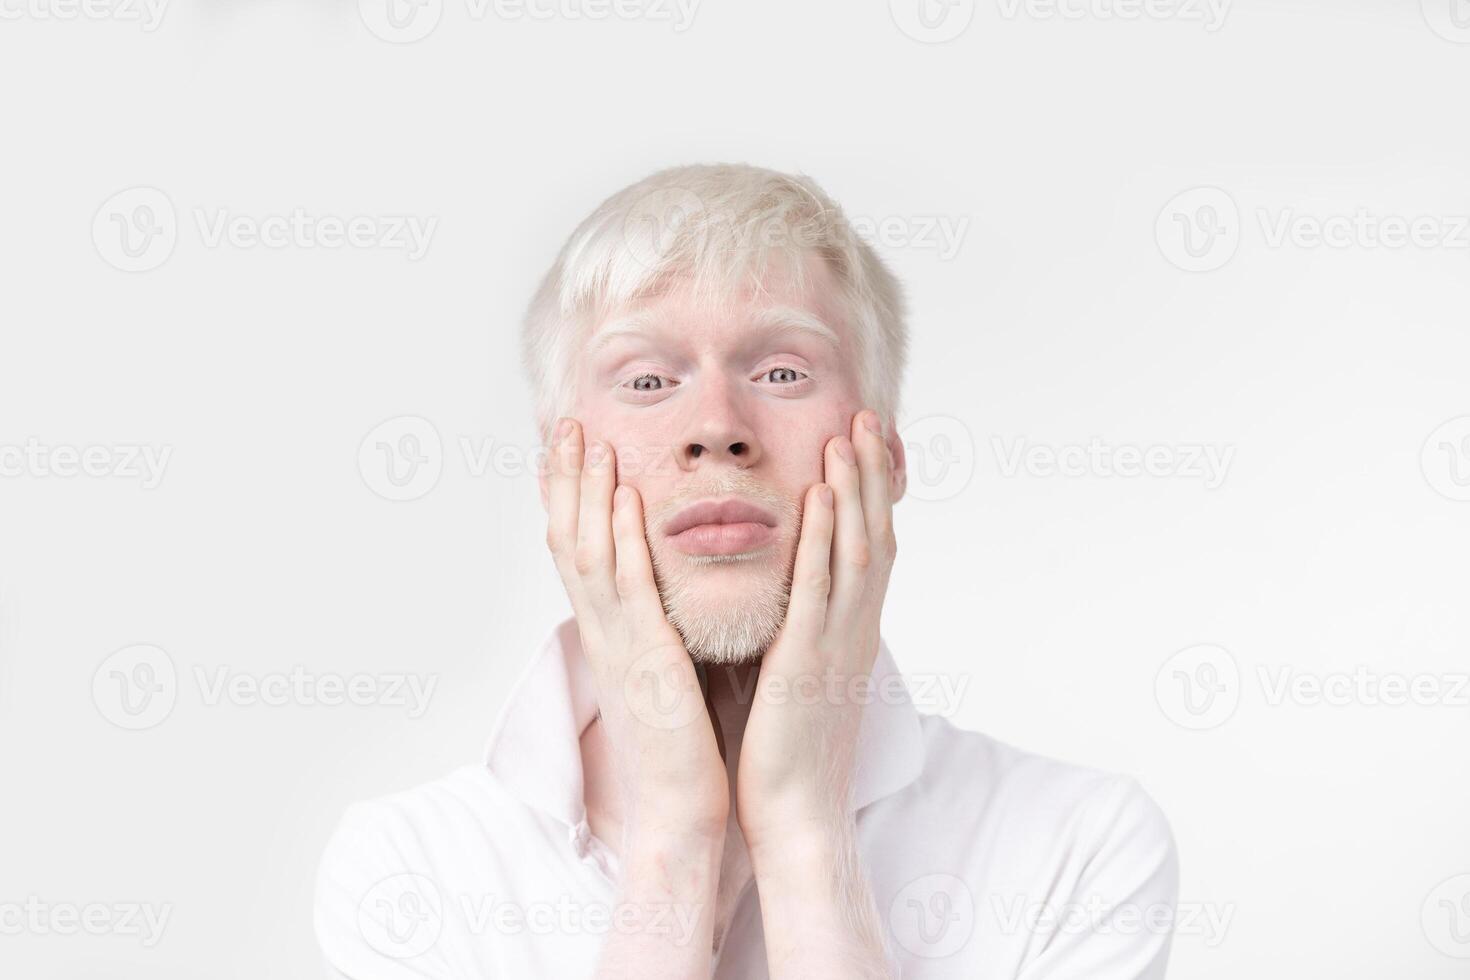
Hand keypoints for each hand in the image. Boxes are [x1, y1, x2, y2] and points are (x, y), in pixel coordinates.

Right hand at [544, 418, 728, 843]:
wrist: (680, 803)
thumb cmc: (680, 739)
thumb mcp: (659, 667)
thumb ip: (653, 623)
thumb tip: (659, 586)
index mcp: (607, 632)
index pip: (576, 552)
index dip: (568, 498)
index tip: (568, 449)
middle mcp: (601, 631)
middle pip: (569, 540)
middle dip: (567, 480)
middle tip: (565, 425)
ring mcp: (618, 642)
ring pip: (589, 553)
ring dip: (587, 493)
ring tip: (590, 440)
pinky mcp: (647, 656)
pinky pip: (629, 587)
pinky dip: (622, 538)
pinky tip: (624, 498)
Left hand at [735, 409, 897, 854]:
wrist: (797, 811)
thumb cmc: (790, 745)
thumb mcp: (801, 671)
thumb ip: (801, 626)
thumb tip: (788, 590)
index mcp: (852, 630)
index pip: (870, 547)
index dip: (871, 492)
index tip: (864, 441)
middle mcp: (855, 628)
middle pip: (872, 535)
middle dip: (870, 473)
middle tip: (866, 417)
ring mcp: (838, 643)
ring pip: (853, 552)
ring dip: (852, 489)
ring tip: (847, 435)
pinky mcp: (808, 661)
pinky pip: (818, 589)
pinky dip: (821, 539)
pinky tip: (817, 499)